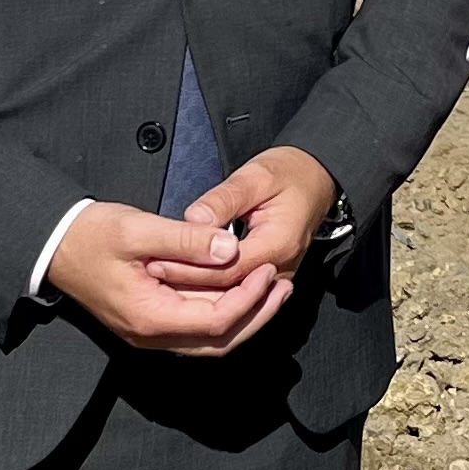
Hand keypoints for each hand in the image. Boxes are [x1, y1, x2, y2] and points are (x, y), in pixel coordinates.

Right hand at [42, 201, 290, 356]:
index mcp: (149, 317)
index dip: (249, 297)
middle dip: (257, 314)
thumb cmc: (91, 235)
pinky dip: (224, 313)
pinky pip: (196, 329)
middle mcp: (151, 336)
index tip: (269, 268)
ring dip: (245, 316)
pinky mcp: (150, 323)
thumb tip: (231, 249)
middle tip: (284, 284)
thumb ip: (186, 240)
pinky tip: (240, 290)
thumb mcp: (138, 229)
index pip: (217, 320)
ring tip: (272, 287)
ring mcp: (150, 334)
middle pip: (220, 340)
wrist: (53, 246)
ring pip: (210, 340)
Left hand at [154, 145, 339, 299]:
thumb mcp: (255, 176)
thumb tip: (194, 219)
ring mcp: (276, 277)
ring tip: (159, 282)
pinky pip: (238, 292)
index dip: (189, 269)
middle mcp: (280, 269)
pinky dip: (210, 291)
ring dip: (196, 293)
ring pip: (232, 297)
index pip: (226, 270)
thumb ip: (224, 199)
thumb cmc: (290, 173)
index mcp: (278, 244)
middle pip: (227, 291)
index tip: (156, 260)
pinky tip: (183, 283)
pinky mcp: (269, 277)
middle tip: (149, 274)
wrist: (318, 178)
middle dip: (186, 285)